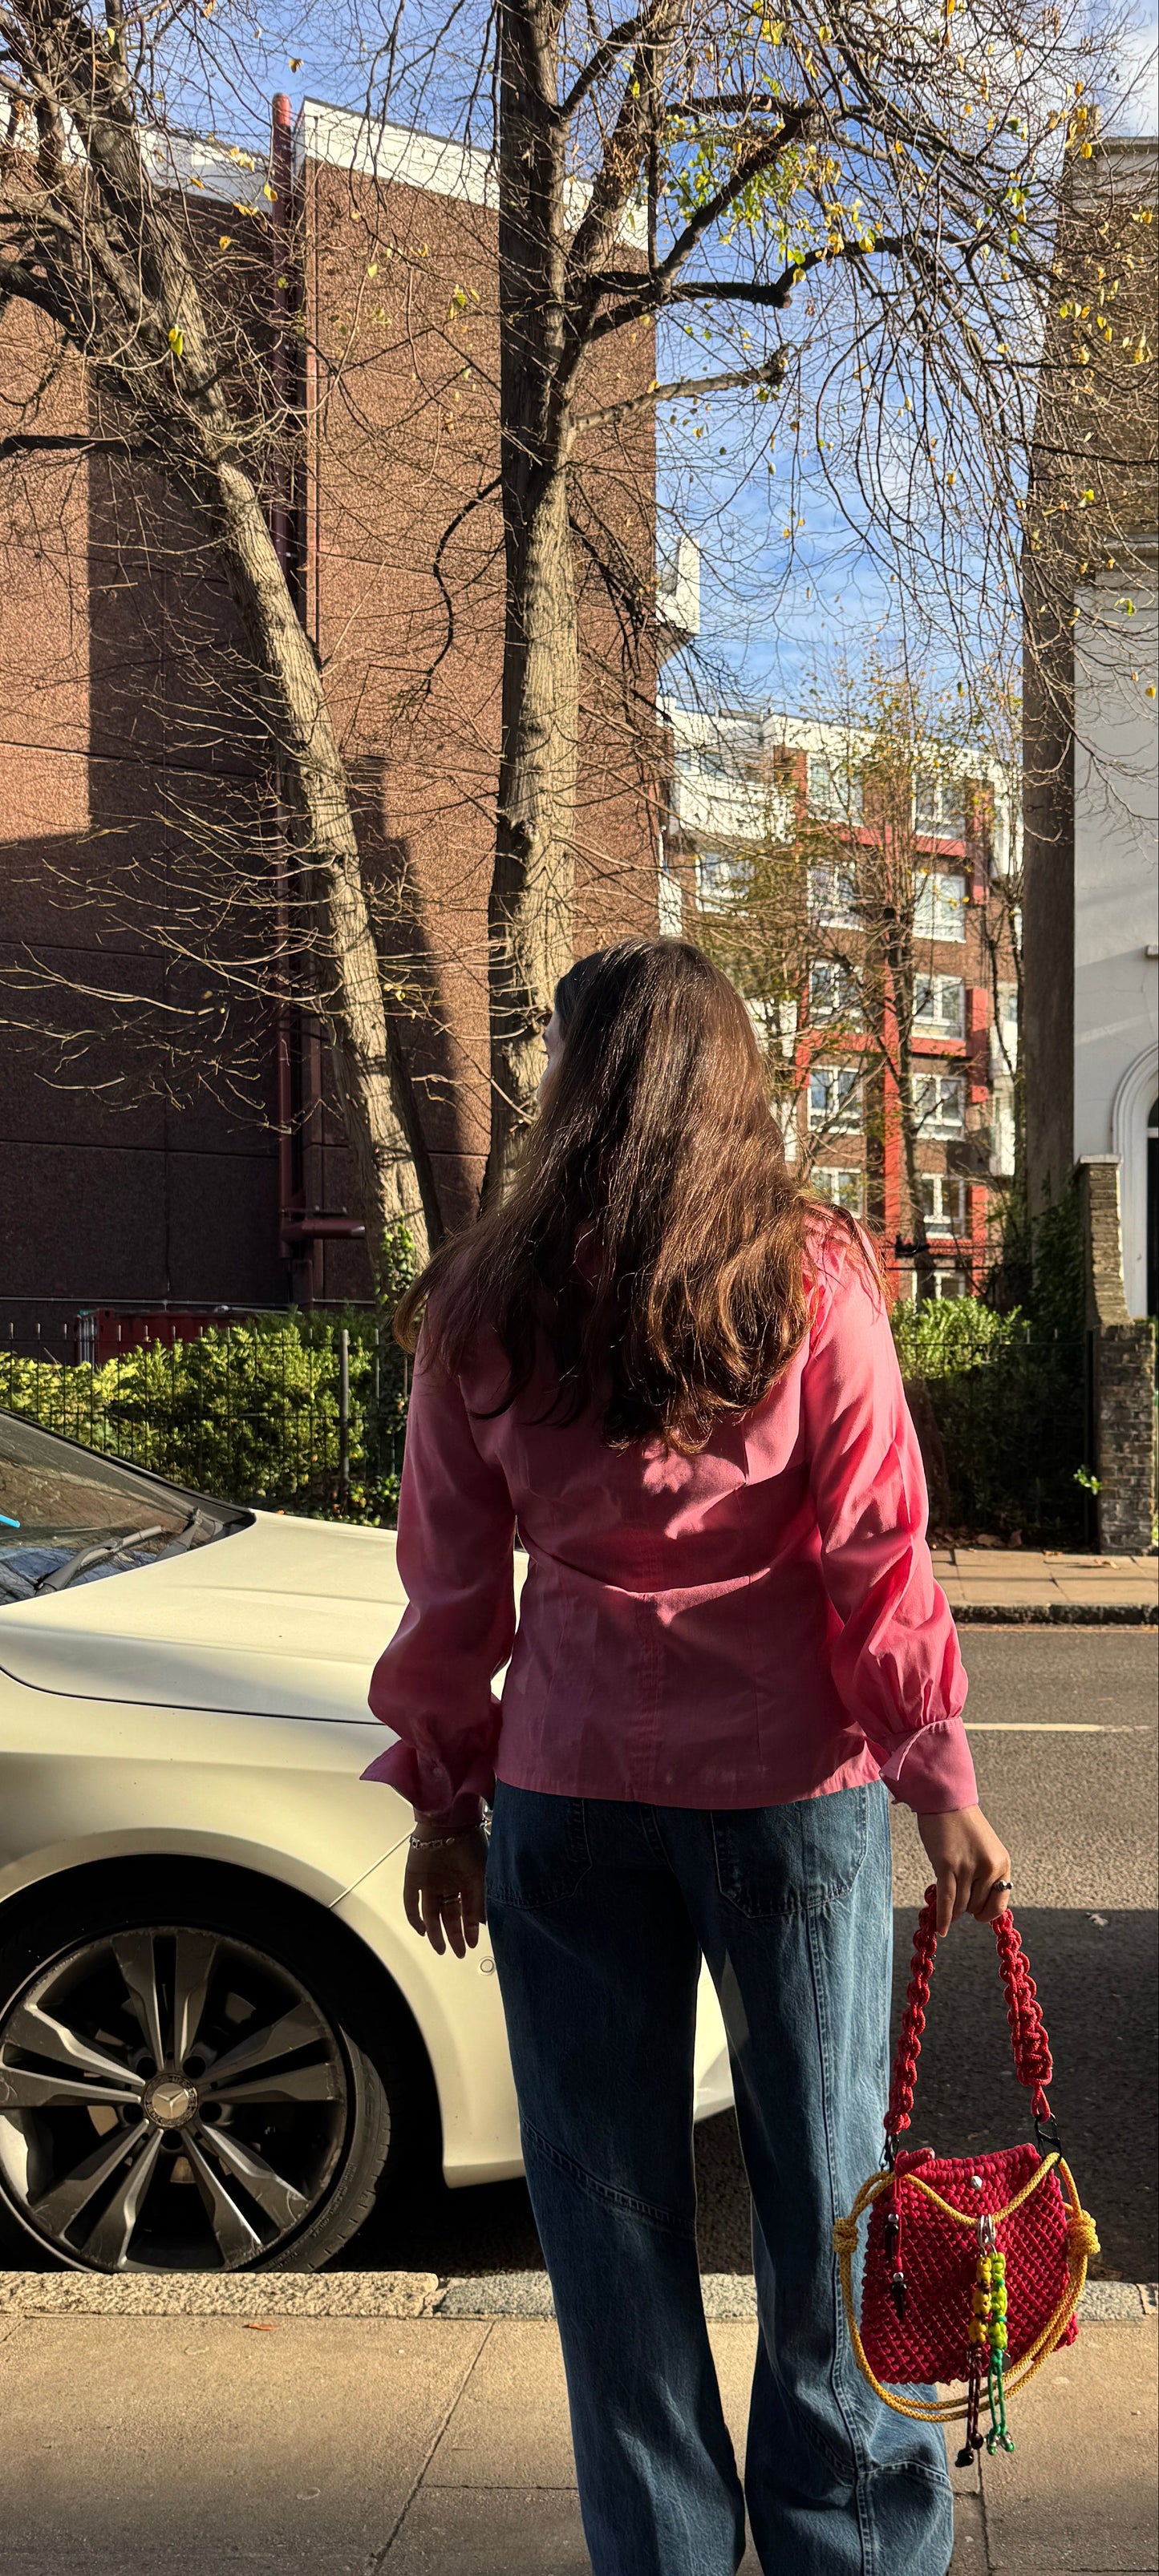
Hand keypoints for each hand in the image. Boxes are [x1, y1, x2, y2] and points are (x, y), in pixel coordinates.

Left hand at [403, 1822, 488, 1957]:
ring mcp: (430, 1882)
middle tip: (459, 1952)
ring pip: (431, 1913)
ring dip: (436, 1932)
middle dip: (454, 1935)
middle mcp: (448, 1883)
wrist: (448, 1822)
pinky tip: (422, 1931)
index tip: (472, 1944)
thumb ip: (480, 1903)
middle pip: (450, 1915)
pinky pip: (410, 1901)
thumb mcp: (482, 1878)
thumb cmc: (469, 1842)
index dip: (470, 1929)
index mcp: (466, 1881)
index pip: (467, 1911)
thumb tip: (480, 1925)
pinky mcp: (413, 1878)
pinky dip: (415, 1918)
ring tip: (441, 1949)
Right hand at [917, 1805, 1011, 1937]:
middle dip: (967, 1908)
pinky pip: (947, 1900)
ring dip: (954, 1911)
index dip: (987, 1913)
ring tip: (946, 1909)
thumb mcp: (987, 1850)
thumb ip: (988, 1875)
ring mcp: (967, 1867)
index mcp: (1002, 1863)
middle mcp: (988, 1867)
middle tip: (957, 1900)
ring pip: (962, 1905)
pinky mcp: (946, 1866)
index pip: (999, 1904)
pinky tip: (942, 1929)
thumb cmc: (964, 1825)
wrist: (946, 1800)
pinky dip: (945, 1917)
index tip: (978, 1915)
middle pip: (977, 1906)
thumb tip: (978, 1907)